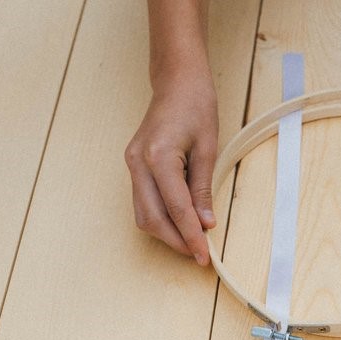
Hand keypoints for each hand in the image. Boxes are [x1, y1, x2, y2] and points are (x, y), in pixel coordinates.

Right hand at [124, 70, 217, 264]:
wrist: (176, 82)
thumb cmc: (196, 107)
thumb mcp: (208, 149)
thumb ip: (202, 190)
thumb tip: (205, 224)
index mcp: (159, 157)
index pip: (176, 209)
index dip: (191, 236)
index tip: (204, 256)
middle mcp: (138, 163)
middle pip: (152, 218)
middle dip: (176, 241)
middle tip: (199, 255)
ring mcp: (132, 165)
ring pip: (143, 215)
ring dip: (166, 233)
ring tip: (191, 242)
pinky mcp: (133, 166)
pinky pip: (143, 202)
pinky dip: (161, 218)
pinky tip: (180, 223)